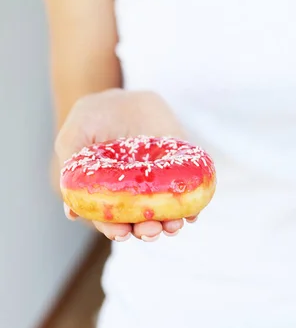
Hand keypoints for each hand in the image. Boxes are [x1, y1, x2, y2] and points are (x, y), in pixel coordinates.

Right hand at [54, 89, 197, 241]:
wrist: (126, 95)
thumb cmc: (93, 118)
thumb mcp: (73, 139)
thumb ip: (71, 171)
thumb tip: (73, 213)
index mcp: (110, 193)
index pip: (113, 220)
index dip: (116, 230)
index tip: (122, 233)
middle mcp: (137, 193)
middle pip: (143, 221)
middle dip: (147, 230)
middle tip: (150, 230)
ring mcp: (161, 182)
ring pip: (168, 211)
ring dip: (170, 224)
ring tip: (173, 225)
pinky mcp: (183, 169)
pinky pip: (190, 191)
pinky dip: (192, 205)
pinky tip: (192, 212)